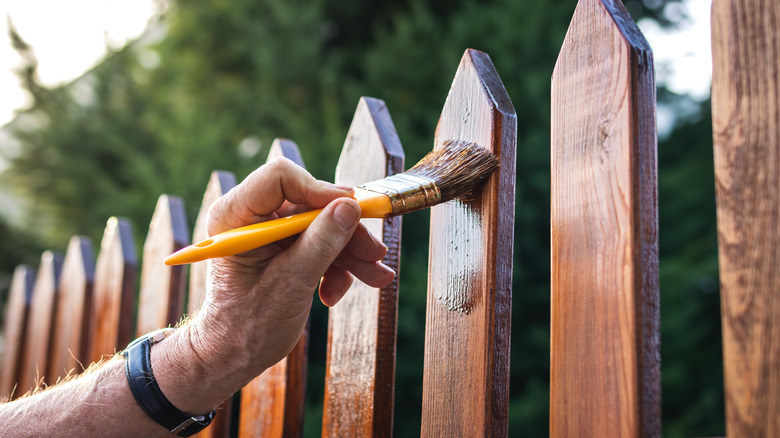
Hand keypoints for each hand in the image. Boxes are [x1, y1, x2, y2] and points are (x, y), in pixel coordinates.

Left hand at [181, 157, 394, 399]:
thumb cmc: (246, 326)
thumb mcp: (290, 284)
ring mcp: (269, 232)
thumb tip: (350, 207)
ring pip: (321, 225)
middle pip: (310, 204)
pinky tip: (335, 293)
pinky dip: (335, 266)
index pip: (280, 178)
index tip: (352, 210)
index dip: (320, 190)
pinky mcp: (283, 247)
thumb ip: (321, 243)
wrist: (233, 356)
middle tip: (375, 253)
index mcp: (235, 216)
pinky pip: (319, 243)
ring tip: (376, 277)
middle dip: (345, 231)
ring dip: (349, 253)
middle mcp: (251, 217)